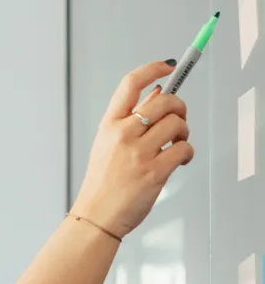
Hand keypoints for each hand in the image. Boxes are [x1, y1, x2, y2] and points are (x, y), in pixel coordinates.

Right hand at [72, 60, 194, 238]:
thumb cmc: (103, 184)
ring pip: (178, 124)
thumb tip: (158, 93)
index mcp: (109, 126)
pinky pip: (184, 149)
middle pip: (164, 101)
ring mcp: (138, 154)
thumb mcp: (108, 146)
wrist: (96, 216)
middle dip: (180, 107)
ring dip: (184, 133)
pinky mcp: (154, 172)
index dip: (153, 69)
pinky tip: (179, 161)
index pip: (130, 84)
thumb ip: (132, 119)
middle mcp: (122, 135)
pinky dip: (187, 153)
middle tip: (178, 120)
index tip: (169, 67)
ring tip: (176, 145)